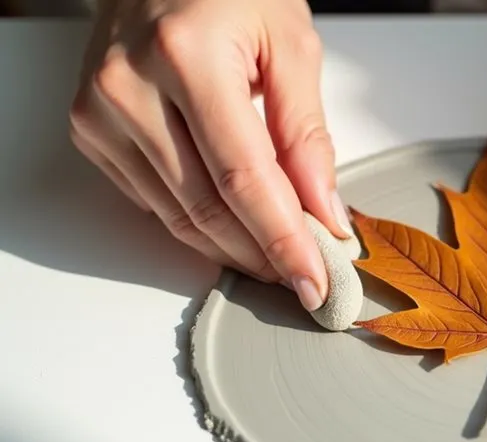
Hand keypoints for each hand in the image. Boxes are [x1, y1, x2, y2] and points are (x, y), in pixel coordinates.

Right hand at [69, 0, 351, 311]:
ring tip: (282, 257)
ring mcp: (100, 111)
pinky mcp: (91, 129)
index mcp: (186, 56)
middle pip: (207, 207)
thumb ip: (307, 132)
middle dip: (264, 254)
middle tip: (310, 276)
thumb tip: (324, 211)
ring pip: (177, 215)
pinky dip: (201, 223)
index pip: (244, 178)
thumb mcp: (291, 44)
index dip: (283, 239)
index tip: (316, 281)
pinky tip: (239, 228)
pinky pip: (152, 201)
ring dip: (236, 248)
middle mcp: (129, 86)